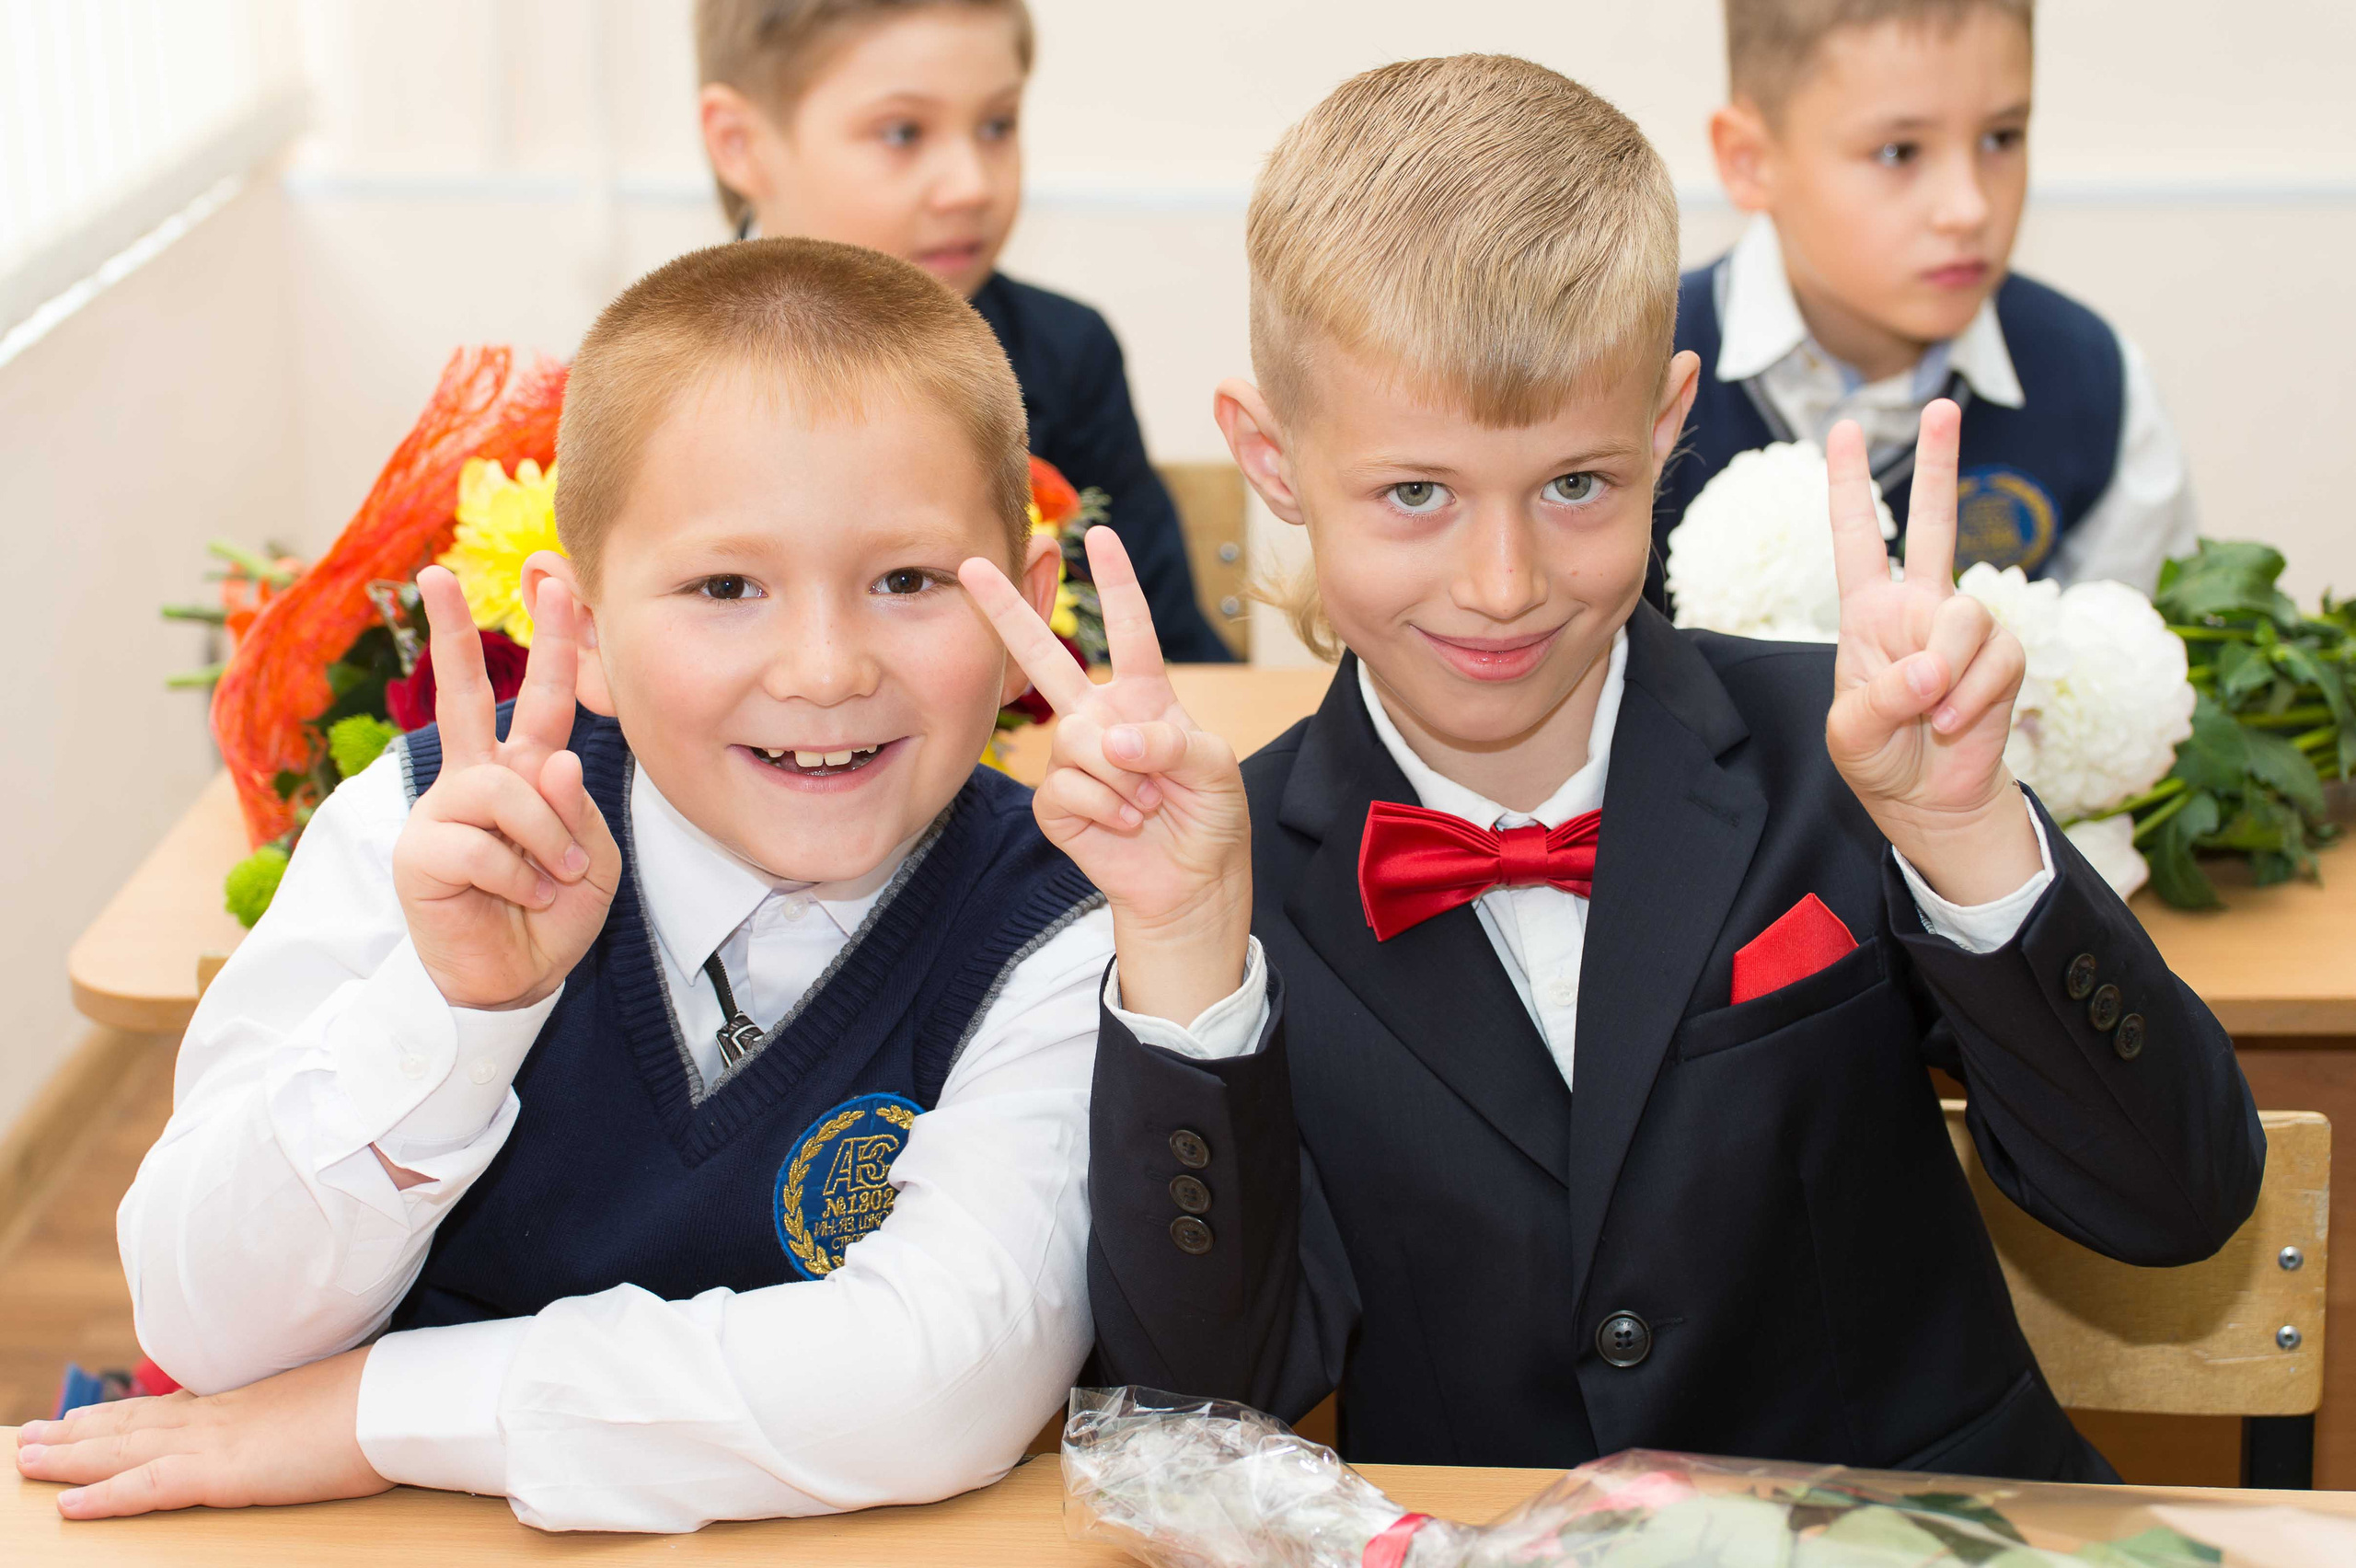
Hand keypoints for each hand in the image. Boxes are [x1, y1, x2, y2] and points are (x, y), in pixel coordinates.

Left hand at [14, 1348, 389, 1517]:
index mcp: (244, 1401)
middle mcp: (219, 1415)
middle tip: (26, 1438)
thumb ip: (300, 1412)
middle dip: (75, 1433)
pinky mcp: (225, 1472)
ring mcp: (218, 1441)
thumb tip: (310, 1417)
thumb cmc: (380, 1401)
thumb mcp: (330, 1400)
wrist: (397, 1398)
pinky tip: (69, 1507)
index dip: (118, 1414)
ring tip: (26, 1459)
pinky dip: (105, 1498)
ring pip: (123, 1449)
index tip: (82, 1415)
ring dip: (68, 1457)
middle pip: (130, 1424)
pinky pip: (150, 1487)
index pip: (166, 1408)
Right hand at [392, 564, 621, 1009]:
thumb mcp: (591, 856)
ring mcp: (444, 810)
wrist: (517, 977)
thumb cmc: (553, 912)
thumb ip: (575, 807)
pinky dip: (519, 877)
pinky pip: (483, 846)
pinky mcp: (421, 851)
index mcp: (523, 769)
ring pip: (505, 791)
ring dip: (545, 839)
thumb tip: (549, 760)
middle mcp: (478, 778)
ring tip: (553, 879)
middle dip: (451, 632)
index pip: (541, 696)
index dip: (552, 642)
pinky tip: (520, 898)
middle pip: (463, 693)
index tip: (551, 580)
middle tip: (437, 575)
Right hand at [959, 528, 1252, 1022]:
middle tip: (970, 567)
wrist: (1191, 884)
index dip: (1116, 583)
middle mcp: (1100, 719)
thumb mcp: (1215, 767)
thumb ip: (1172, 741)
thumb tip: (1111, 739)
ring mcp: (1073, 760)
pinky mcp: (1055, 803)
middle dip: (1009, 612)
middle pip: (1047, 658)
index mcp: (1144, 697)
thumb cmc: (1210, 818)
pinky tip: (1124, 827)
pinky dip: (1105, 811)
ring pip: (1077, 741)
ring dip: (1124, 780)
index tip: (1100, 536)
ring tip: (1147, 805)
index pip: (1130, 630)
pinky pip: (1067, 789)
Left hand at [1825, 401, 2039, 903]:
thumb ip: (1879, 701)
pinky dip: (1974, 698)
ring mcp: (1964, 629)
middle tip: (1938, 406)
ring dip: (1948, 673)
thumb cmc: (1881, 759)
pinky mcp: (2004, 657)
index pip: (1856, 536)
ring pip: (1967, 616)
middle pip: (1936, 524)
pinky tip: (1954, 725)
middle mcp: (1919, 606)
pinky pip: (1998, 660)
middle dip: (1939, 464)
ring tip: (1930, 716)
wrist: (1931, 801)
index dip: (1847, 484)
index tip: (1841, 427)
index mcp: (1868, 612)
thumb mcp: (1852, 735)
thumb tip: (1929, 671)